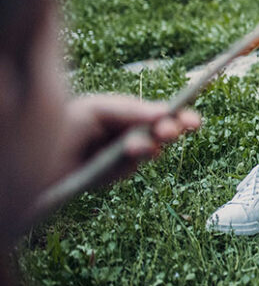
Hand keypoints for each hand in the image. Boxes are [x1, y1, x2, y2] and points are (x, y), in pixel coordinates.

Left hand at [58, 94, 201, 186]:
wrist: (36, 157)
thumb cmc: (64, 125)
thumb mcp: (99, 110)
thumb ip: (131, 111)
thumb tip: (164, 113)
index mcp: (124, 113)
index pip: (157, 113)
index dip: (178, 115)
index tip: (195, 121)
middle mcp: (125, 134)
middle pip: (158, 133)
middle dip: (171, 131)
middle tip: (178, 131)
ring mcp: (120, 156)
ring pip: (147, 151)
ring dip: (148, 146)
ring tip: (140, 145)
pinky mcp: (111, 175)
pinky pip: (129, 169)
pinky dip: (129, 162)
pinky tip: (124, 155)